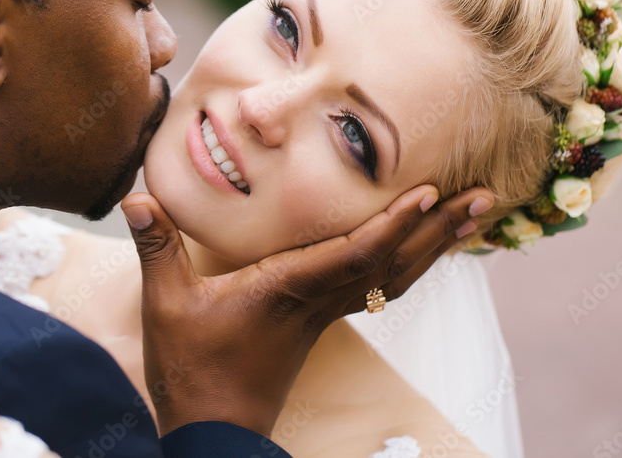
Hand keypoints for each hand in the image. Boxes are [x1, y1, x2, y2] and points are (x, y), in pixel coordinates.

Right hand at [121, 184, 493, 436]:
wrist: (212, 429)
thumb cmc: (193, 368)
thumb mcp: (167, 305)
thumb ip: (157, 248)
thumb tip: (135, 197)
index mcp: (289, 289)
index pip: (355, 254)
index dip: (395, 223)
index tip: (431, 192)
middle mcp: (320, 299)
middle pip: (394, 261)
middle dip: (441, 229)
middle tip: (487, 197)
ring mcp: (327, 312)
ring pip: (395, 275)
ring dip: (436, 244)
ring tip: (472, 216)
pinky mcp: (322, 319)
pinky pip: (380, 286)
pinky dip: (410, 262)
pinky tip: (424, 248)